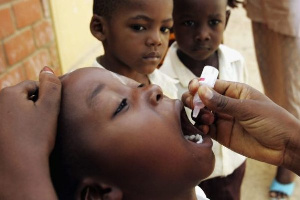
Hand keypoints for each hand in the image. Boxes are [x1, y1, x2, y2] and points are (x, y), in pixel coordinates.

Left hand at [0, 67, 59, 199]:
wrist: (19, 168)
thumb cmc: (36, 137)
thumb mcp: (50, 108)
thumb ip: (51, 85)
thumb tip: (46, 68)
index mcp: (9, 93)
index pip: (32, 86)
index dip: (45, 97)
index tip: (50, 112)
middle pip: (21, 98)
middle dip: (33, 106)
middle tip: (42, 123)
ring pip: (14, 111)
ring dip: (24, 117)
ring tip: (33, 132)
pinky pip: (8, 123)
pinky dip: (16, 127)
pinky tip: (23, 138)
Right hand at [182, 79, 299, 174]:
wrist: (285, 147)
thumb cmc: (273, 121)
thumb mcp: (248, 109)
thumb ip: (223, 102)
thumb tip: (200, 90)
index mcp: (234, 91)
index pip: (211, 84)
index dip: (199, 85)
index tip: (193, 88)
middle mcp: (225, 104)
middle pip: (202, 98)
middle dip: (194, 99)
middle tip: (194, 105)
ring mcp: (222, 119)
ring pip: (201, 113)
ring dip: (198, 114)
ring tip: (207, 119)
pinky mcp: (221, 134)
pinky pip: (205, 128)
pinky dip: (201, 127)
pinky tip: (205, 129)